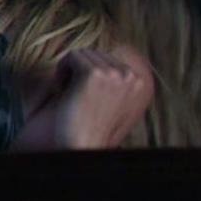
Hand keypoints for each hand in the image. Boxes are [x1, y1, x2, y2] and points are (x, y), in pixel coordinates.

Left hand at [12, 47, 154, 150]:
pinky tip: (61, 89)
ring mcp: (112, 73)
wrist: (83, 146)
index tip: (83, 94)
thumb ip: (118, 84)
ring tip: (67, 92)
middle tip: (72, 93)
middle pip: (96, 54)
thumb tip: (114, 55)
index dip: (91, 74)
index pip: (109, 59)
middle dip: (80, 71)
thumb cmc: (93, 129)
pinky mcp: (92, 74)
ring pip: (83, 54)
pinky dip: (61, 70)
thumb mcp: (116, 105)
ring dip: (70, 71)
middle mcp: (129, 75)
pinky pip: (71, 56)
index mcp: (139, 81)